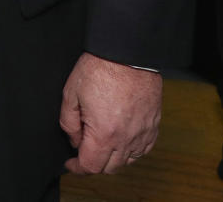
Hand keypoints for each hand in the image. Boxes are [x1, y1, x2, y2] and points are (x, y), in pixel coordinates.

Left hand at [60, 52, 161, 174]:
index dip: (77, 167)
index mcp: (104, 133)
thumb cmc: (99, 69)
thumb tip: (74, 140)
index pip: (90, 165)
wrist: (127, 54)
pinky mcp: (153, 126)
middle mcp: (126, 139)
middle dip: (93, 163)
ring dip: (112, 158)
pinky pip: (143, 150)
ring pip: (127, 161)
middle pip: (109, 168)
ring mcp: (143, 134)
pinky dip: (130, 151)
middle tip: (83, 148)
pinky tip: (120, 138)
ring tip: (101, 142)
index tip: (70, 164)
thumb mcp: (71, 93)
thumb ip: (68, 122)